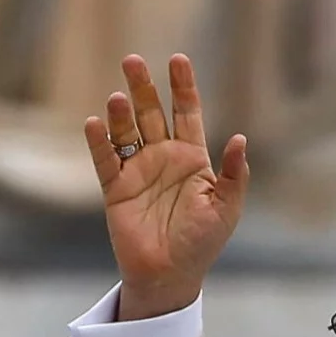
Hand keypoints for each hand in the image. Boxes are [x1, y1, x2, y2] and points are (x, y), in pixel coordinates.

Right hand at [83, 54, 249, 320]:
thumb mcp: (227, 207)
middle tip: (132, 60)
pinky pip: (106, 161)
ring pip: (127, 132)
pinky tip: (94, 124)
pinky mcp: (116, 190)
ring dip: (121, 113)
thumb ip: (235, 173)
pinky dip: (99, 143)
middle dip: (143, 87)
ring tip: (118, 96)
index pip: (186, 112)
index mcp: (192, 158)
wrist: (171, 276)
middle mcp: (162, 158)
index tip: (177, 60)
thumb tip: (240, 138)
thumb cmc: (202, 243)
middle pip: (151, 112)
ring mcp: (137, 172)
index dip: (182, 86)